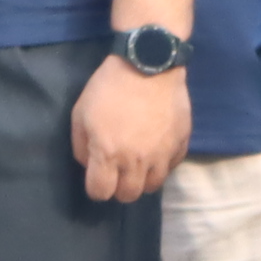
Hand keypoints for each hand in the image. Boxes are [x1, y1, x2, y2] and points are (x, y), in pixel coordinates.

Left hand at [72, 57, 189, 204]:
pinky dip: (161, 165)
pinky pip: (171, 168)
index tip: (97, 176)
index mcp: (108, 153)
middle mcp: (136, 161)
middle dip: (119, 187)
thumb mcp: (80, 113)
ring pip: (152, 186)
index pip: (101, 192)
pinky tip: (154, 149)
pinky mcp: (180, 145)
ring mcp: (162, 155)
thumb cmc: (108, 87)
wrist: (149, 65)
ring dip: (141, 179)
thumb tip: (89, 165)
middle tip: (117, 171)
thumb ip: (81, 146)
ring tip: (137, 164)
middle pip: (128, 195)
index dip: (96, 188)